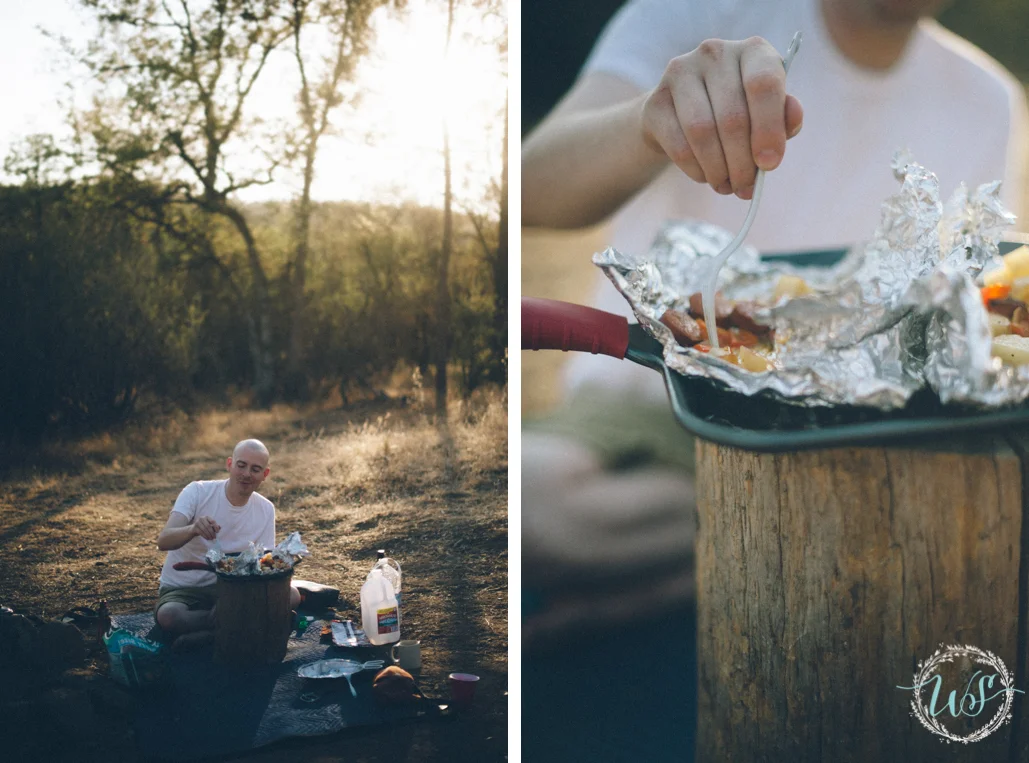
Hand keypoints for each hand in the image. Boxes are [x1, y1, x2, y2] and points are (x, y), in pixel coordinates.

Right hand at [191, 516, 219, 540]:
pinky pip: (201, 532)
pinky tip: (207, 538)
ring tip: (211, 538)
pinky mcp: (194, 527)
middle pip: (208, 526)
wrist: (193, 529)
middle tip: (214, 537)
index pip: (213, 521)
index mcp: (207, 517)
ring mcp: (197, 522)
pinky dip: (205, 536)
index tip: (218, 532)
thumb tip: (220, 527)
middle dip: (212, 532)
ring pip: (204, 530)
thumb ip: (214, 526)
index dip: (216, 527)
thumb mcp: (209, 525)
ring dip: (209, 535)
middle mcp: (202, 518)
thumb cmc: (203, 527)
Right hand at [640, 37, 803, 199]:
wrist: (682, 113)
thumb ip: (784, 118)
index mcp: (753, 50)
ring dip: (718, 169)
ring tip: (727, 186)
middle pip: (732, 117)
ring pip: (702, 132)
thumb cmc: (736, 112)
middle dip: (742, 162)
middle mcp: (715, 53)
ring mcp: (680, 73)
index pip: (763, 84)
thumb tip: (793, 122)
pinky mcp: (655, 101)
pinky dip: (696, 170)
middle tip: (746, 188)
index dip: (768, 128)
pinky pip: (679, 146)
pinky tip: (706, 176)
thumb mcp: (766, 113)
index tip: (770, 164)